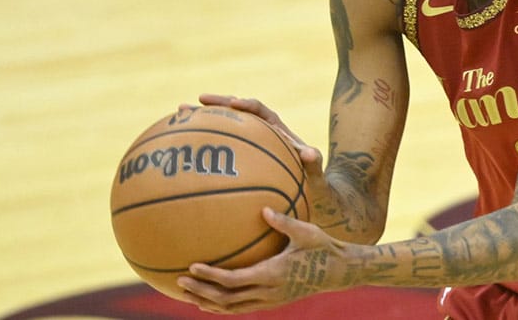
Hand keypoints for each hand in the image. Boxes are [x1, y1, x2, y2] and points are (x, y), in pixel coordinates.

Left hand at [177, 207, 354, 313]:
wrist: (340, 272)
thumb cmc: (323, 247)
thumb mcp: (306, 232)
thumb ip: (283, 221)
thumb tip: (263, 208)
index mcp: (273, 274)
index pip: (234, 280)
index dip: (211, 276)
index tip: (192, 267)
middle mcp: (269, 292)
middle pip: (226, 299)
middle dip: (201, 292)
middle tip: (178, 282)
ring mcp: (270, 300)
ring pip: (232, 308)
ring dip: (208, 303)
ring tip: (187, 295)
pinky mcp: (273, 302)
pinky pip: (242, 308)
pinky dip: (223, 306)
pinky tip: (211, 299)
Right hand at [192, 95, 336, 228]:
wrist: (309, 194)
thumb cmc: (313, 184)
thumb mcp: (316, 174)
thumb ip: (314, 163)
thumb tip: (308, 153)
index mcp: (278, 131)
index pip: (261, 111)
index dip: (247, 105)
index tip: (233, 103)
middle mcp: (262, 133)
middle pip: (237, 112)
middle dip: (218, 104)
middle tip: (197, 101)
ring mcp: (251, 146)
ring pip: (225, 128)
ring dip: (205, 120)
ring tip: (180, 114)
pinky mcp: (242, 159)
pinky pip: (220, 149)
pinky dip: (204, 145)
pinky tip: (183, 151)